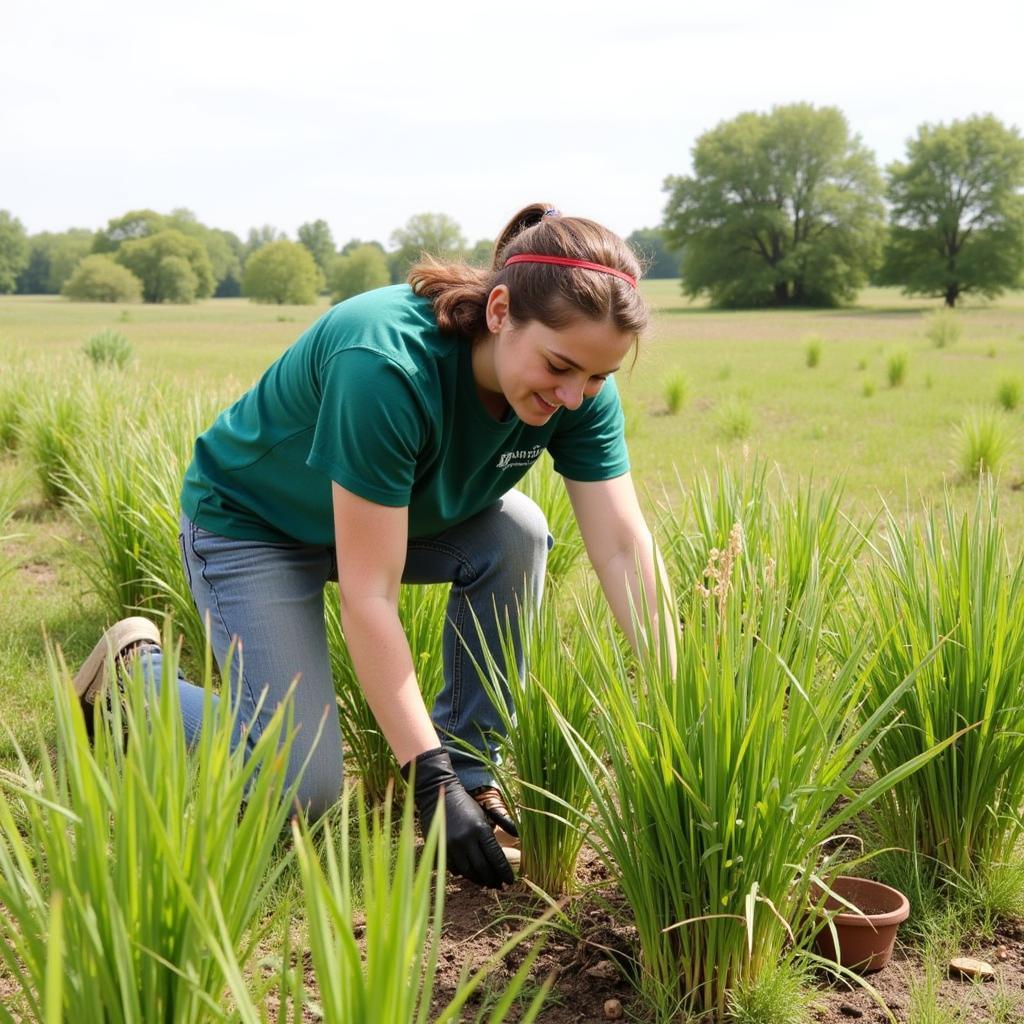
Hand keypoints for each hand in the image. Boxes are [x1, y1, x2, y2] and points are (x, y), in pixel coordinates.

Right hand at [401, 746, 513, 888]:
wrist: (439, 793)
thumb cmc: (466, 803)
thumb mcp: (485, 811)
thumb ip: (504, 822)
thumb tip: (519, 835)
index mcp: (480, 829)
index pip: (496, 857)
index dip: (504, 872)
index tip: (511, 881)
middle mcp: (466, 839)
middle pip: (482, 868)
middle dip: (493, 880)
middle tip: (499, 886)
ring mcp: (452, 845)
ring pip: (468, 872)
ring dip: (478, 879)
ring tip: (486, 883)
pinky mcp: (440, 848)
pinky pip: (454, 868)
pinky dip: (463, 873)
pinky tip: (470, 874)